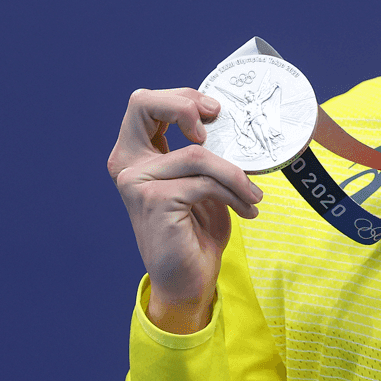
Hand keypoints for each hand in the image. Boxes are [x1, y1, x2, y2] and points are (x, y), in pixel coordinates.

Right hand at [108, 88, 262, 333]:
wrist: (189, 282)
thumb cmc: (196, 232)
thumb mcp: (201, 183)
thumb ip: (203, 153)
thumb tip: (228, 121)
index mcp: (135, 157)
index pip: (144, 104)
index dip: (181, 98)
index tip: (215, 113)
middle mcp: (128, 166)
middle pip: (145, 104)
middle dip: (187, 104)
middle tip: (220, 121)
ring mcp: (137, 183)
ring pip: (198, 155)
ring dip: (235, 175)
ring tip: (252, 195)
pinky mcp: (156, 201)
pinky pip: (206, 183)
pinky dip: (234, 193)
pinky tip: (247, 210)